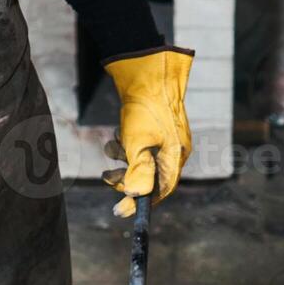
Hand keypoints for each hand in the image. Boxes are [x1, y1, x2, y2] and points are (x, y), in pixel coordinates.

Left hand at [102, 47, 193, 217]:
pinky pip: (140, 144)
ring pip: (142, 158)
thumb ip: (138, 172)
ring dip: (123, 158)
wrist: (147, 73)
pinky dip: (126, 143)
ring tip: (111, 148)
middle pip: (150, 176)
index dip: (140, 202)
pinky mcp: (156, 126)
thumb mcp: (138, 145)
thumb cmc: (145, 111)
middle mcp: (175, 149)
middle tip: (107, 178)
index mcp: (176, 156)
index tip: (119, 211)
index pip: (161, 189)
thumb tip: (136, 195)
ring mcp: (166, 137)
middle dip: (126, 177)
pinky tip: (118, 133)